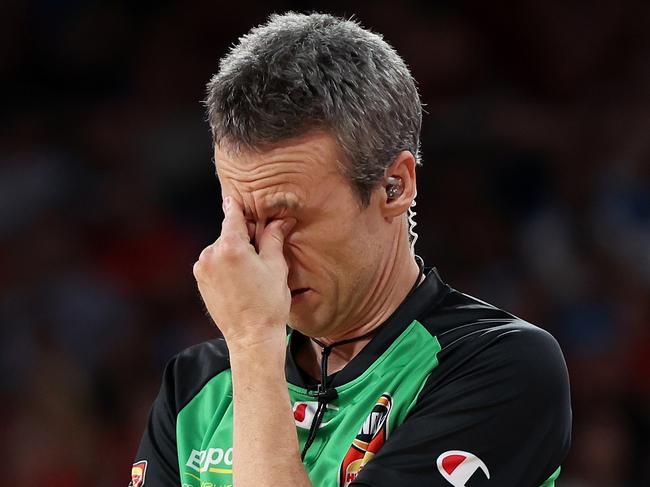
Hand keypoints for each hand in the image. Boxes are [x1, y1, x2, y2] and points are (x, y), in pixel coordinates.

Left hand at [193, 196, 295, 350]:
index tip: (234, 197)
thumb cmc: (268, 303)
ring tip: (252, 273)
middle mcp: (211, 255)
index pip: (233, 217)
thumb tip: (278, 221)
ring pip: (220, 250)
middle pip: (228, 235)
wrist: (251, 337)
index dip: (236, 206)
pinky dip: (225, 266)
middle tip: (261, 252)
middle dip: (243, 238)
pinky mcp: (200, 282)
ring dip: (233, 253)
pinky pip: (213, 265)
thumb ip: (272, 239)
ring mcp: (202, 269)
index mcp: (230, 247)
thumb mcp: (276, 267)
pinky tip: (240, 281)